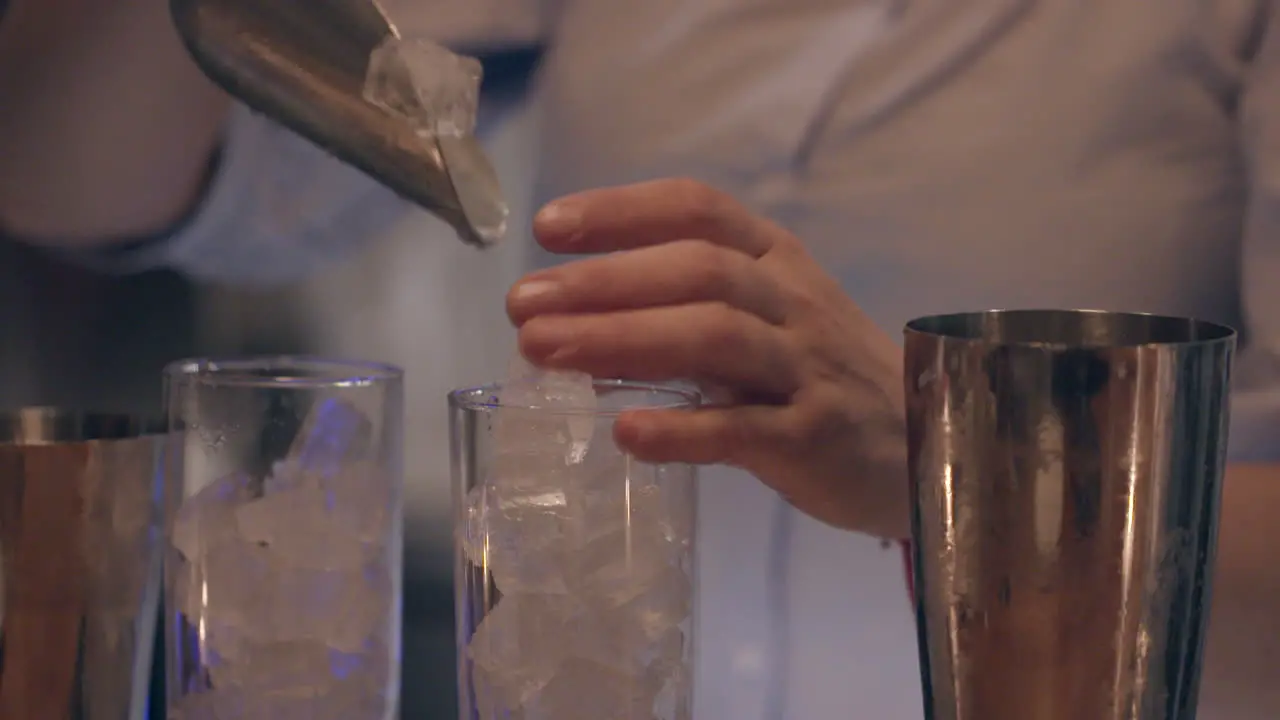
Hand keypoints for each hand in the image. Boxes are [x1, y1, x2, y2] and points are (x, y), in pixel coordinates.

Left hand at [507, 179, 910, 539]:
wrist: (924, 442)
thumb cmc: (818, 372)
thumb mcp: (770, 313)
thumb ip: (687, 303)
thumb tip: (571, 311)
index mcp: (776, 260)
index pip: (698, 209)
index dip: (622, 210)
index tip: (548, 225)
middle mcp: (794, 301)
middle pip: (697, 271)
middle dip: (603, 283)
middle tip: (523, 306)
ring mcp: (808, 369)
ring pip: (715, 338)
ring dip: (623, 339)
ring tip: (545, 353)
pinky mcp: (814, 439)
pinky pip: (743, 429)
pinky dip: (682, 430)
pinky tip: (626, 433)